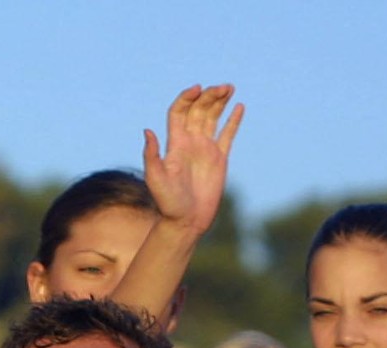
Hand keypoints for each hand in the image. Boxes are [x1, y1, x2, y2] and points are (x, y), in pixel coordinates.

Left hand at [142, 84, 242, 233]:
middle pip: (198, 110)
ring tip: (229, 88)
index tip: (197, 89)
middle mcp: (190, 142)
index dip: (187, 98)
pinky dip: (233, 121)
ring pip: (212, 118)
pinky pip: (227, 135)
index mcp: (175, 143)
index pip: (179, 112)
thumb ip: (152, 155)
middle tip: (222, 87)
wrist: (186, 221)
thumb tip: (147, 131)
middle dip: (209, 96)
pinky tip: (239, 106)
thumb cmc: (168, 203)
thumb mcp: (156, 179)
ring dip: (220, 102)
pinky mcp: (219, 159)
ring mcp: (205, 149)